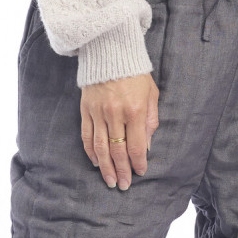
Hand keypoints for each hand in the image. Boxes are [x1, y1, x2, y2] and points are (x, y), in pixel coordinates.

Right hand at [80, 72, 159, 189]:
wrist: (110, 52)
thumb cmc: (135, 74)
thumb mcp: (151, 94)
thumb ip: (150, 121)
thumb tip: (146, 146)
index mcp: (135, 110)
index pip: (136, 146)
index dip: (137, 163)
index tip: (139, 173)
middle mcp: (116, 113)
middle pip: (118, 150)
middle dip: (122, 170)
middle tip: (123, 185)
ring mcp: (98, 112)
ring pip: (101, 147)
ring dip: (106, 167)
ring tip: (110, 180)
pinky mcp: (86, 110)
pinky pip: (87, 136)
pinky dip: (91, 152)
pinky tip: (96, 162)